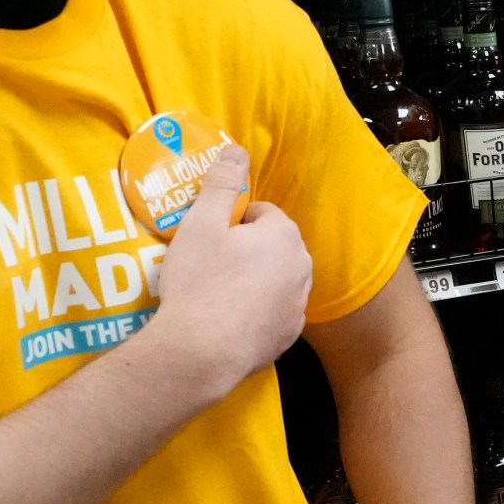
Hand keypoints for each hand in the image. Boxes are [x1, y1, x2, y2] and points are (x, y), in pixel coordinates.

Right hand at [147, 145, 312, 391]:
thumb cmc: (200, 282)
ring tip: (215, 294)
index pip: (260, 214)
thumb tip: (237, 150)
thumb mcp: (201, 222)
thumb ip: (222, 183)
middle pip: (270, 246)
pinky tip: (227, 320)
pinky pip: (271, 312)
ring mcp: (298, 305)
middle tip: (208, 266)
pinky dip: (254, 312)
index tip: (208, 240)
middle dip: (244, 250)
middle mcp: (302, 268)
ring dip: (252, 280)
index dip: (230, 223)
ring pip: (273, 279)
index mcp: (285, 235)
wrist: (200, 353)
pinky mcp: (288, 337)